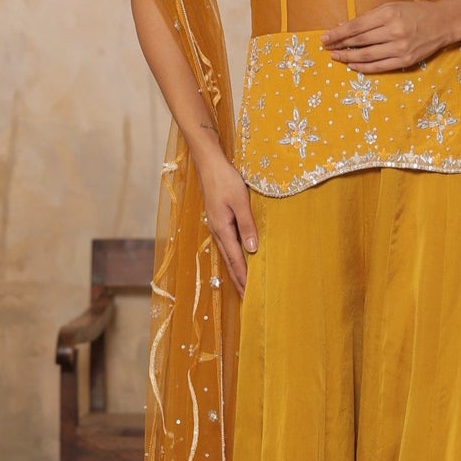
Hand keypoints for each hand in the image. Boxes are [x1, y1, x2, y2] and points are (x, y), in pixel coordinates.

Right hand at [195, 144, 257, 296]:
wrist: (208, 163)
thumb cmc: (225, 180)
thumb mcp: (240, 201)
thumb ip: (247, 224)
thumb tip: (252, 248)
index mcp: (222, 229)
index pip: (236, 259)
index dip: (243, 277)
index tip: (250, 294)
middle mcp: (217, 231)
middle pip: (229, 261)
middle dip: (238, 280)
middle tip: (247, 297)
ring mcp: (216, 226)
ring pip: (227, 254)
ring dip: (235, 270)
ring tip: (243, 284)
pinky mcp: (218, 219)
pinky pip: (226, 244)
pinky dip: (233, 256)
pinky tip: (237, 258)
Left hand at [321, 0, 455, 73]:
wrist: (442, 23)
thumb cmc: (415, 12)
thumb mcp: (391, 7)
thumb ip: (368, 17)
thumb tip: (342, 26)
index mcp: (389, 14)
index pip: (356, 26)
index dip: (338, 33)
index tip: (325, 37)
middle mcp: (394, 31)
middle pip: (359, 41)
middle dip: (340, 45)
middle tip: (326, 48)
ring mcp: (400, 48)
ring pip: (367, 56)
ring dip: (348, 58)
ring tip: (336, 57)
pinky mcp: (405, 60)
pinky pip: (379, 66)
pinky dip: (364, 67)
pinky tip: (353, 65)